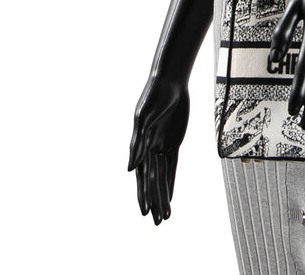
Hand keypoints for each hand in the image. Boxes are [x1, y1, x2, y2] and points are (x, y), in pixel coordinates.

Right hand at [127, 75, 189, 224]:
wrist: (170, 81)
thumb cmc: (153, 96)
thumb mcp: (144, 118)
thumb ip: (138, 144)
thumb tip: (130, 170)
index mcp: (140, 146)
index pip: (143, 176)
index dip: (144, 194)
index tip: (145, 212)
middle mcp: (149, 149)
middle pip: (153, 181)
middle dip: (155, 201)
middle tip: (158, 222)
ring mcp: (161, 145)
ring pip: (163, 176)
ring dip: (163, 195)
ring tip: (165, 216)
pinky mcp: (174, 141)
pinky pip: (173, 165)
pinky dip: (171, 181)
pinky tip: (170, 195)